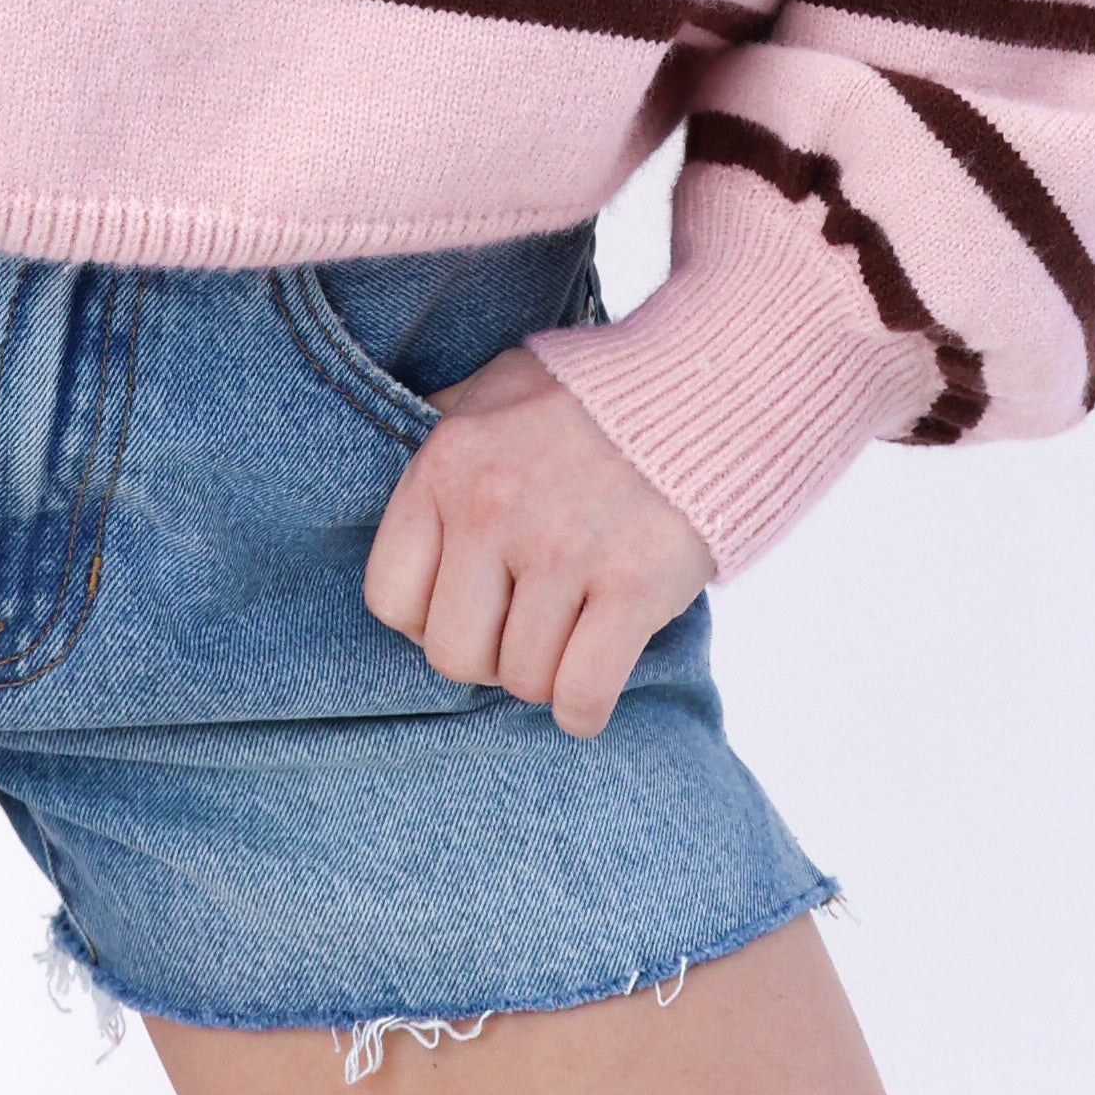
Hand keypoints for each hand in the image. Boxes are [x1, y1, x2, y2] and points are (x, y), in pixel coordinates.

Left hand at [362, 346, 716, 736]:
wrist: (707, 386)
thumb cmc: (590, 394)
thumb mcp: (493, 387)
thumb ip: (438, 427)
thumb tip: (387, 449)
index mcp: (446, 466)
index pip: (390, 598)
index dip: (427, 618)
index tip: (468, 606)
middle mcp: (491, 509)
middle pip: (453, 655)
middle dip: (489, 656)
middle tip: (525, 627)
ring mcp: (562, 549)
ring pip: (523, 680)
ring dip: (546, 674)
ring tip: (570, 634)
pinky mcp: (633, 584)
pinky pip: (582, 694)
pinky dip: (585, 708)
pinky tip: (594, 682)